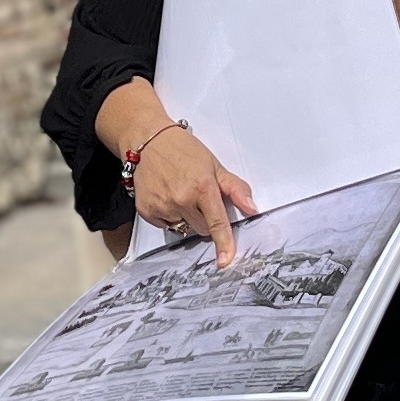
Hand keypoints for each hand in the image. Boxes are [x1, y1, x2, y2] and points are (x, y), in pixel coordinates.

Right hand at [126, 121, 256, 266]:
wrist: (148, 140)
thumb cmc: (182, 149)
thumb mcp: (214, 165)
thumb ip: (235, 188)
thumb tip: (252, 208)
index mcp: (202, 187)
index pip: (217, 223)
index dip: (224, 244)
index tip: (226, 260)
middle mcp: (181, 199)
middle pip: (202, 229)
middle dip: (205, 219)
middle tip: (198, 198)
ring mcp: (163, 206)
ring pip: (184, 228)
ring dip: (186, 218)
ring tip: (179, 193)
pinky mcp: (147, 210)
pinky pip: (165, 225)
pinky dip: (169, 216)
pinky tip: (166, 196)